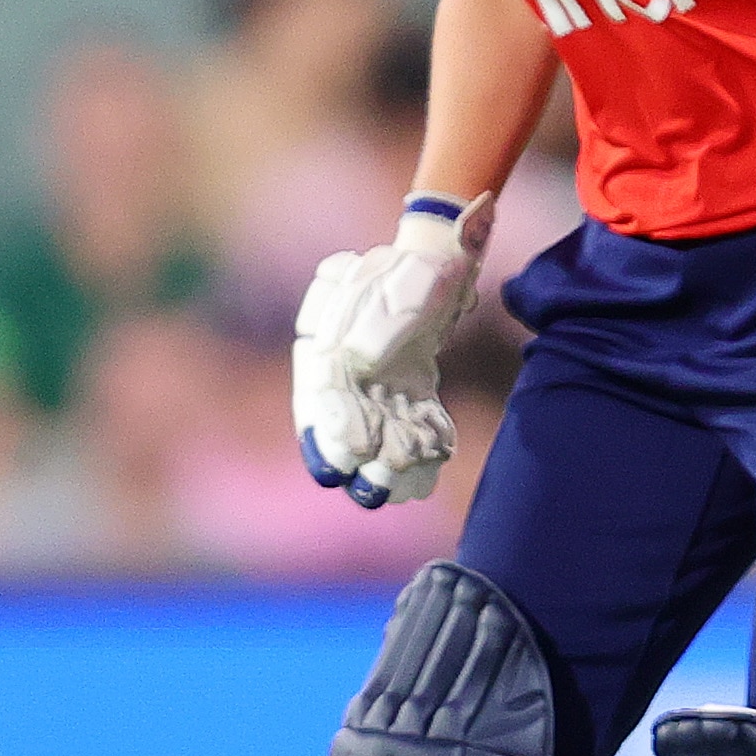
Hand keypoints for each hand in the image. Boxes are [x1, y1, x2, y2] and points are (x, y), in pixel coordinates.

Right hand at [293, 193, 492, 507]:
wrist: (435, 261)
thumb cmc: (402, 274)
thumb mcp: (381, 297)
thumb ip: (367, 333)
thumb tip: (359, 362)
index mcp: (325, 351)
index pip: (320, 404)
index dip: (331, 437)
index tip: (344, 464)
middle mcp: (349, 372)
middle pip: (351, 425)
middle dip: (363, 461)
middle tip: (375, 493)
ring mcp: (380, 380)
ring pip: (384, 427)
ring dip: (395, 458)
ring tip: (408, 488)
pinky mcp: (410, 383)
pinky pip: (413, 417)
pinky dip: (424, 438)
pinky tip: (436, 458)